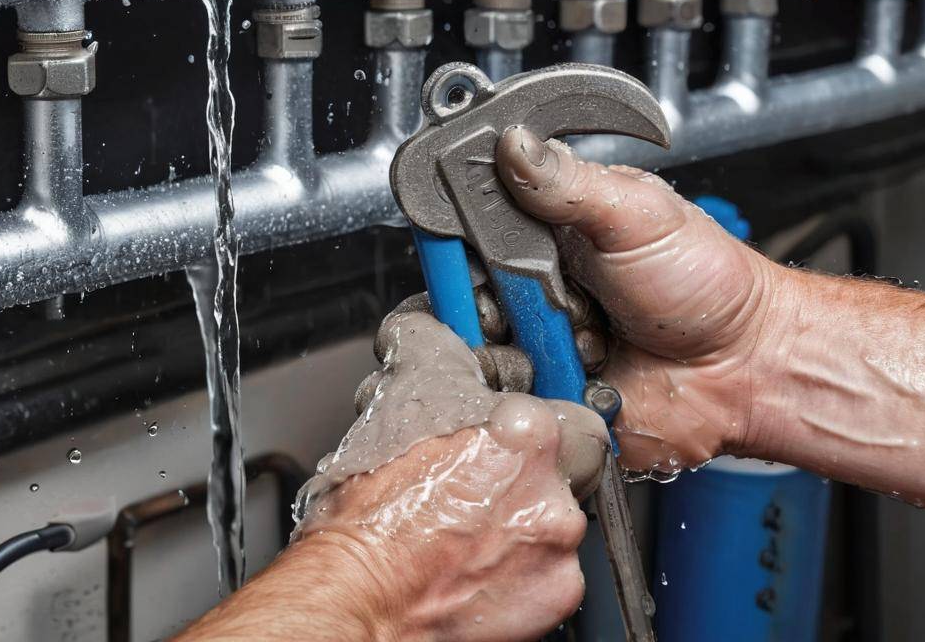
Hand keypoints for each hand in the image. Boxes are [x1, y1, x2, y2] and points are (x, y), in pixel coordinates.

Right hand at [295, 311, 608, 641]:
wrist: (357, 598)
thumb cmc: (372, 516)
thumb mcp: (396, 401)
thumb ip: (431, 349)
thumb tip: (428, 326)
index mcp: (529, 433)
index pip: (567, 407)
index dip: (531, 420)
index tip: (509, 430)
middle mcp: (554, 490)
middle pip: (567, 466)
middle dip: (525, 472)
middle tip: (478, 482)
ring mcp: (559, 548)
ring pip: (557, 519)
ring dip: (520, 520)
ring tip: (466, 527)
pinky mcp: (557, 598)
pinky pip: (552, 573)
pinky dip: (521, 570)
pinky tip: (475, 564)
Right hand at [494, 126, 788, 476]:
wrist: (742, 366)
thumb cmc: (704, 285)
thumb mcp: (635, 213)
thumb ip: (566, 181)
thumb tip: (512, 141)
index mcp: (544, 235)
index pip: (469, 234)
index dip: (464, 246)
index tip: (486, 255)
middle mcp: (533, 291)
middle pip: (466, 297)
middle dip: (502, 303)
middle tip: (550, 299)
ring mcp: (539, 344)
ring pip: (484, 352)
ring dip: (530, 346)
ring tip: (583, 336)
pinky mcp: (549, 395)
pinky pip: (513, 399)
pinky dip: (542, 389)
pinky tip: (582, 373)